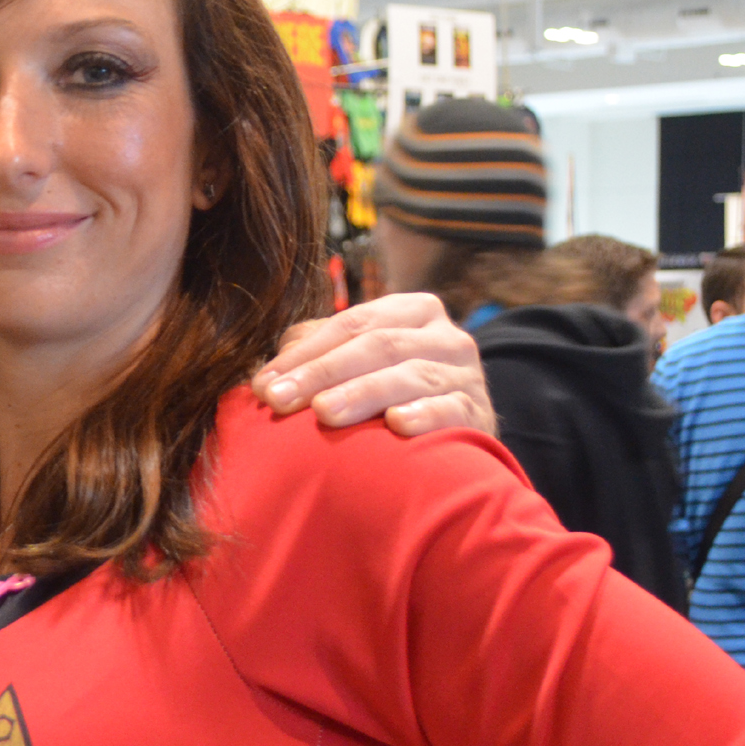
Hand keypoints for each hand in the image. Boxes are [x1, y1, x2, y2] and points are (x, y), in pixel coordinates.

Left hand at [251, 293, 494, 437]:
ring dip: (363, 394)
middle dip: (322, 372)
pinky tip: (397, 424)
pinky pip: (452, 409)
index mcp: (412, 311)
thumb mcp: (359, 362)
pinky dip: (425, 414)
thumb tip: (266, 378)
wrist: (459, 434)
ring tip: (324, 413)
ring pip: (411, 376)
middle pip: (378, 346)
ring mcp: (466, 374)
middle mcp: (445, 336)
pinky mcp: (479, 413)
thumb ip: (317, 354)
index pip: (351, 325)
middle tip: (280, 400)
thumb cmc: (392, 394)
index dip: (305, 353)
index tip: (264, 386)